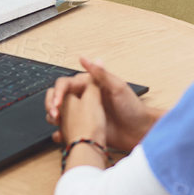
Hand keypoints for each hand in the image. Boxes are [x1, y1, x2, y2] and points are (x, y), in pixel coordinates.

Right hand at [45, 56, 161, 151]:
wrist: (141, 132)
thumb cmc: (134, 108)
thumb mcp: (118, 88)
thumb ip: (100, 74)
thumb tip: (85, 58)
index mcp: (90, 85)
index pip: (66, 84)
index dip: (58, 93)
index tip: (57, 103)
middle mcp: (85, 98)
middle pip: (60, 99)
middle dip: (52, 106)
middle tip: (54, 116)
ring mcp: (85, 114)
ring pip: (61, 114)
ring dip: (54, 119)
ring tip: (56, 125)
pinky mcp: (86, 129)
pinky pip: (69, 129)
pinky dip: (62, 132)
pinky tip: (61, 136)